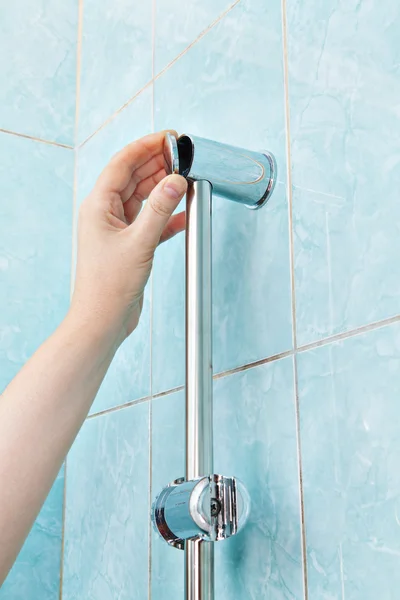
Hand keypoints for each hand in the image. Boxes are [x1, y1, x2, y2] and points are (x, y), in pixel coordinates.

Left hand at [70, 131, 187, 344]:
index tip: (168, 138)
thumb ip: (161, 211)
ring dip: (164, 188)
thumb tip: (177, 181)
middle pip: (133, 178)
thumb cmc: (109, 286)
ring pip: (143, 198)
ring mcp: (118, 229)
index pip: (122, 164)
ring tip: (186, 178)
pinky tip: (184, 214)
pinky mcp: (130, 245)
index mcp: (98, 206)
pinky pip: (151, 222)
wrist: (103, 320)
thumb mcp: (139, 244)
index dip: (145, 147)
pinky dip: (168, 217)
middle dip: (157, 164)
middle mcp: (106, 213)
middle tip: (182, 156)